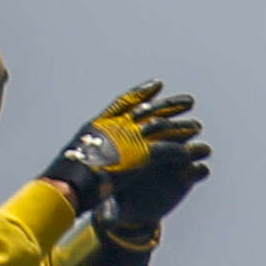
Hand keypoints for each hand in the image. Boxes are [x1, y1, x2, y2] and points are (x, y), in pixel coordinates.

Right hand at [44, 83, 203, 220]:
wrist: (72, 182)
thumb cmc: (68, 173)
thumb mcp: (78, 154)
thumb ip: (92, 149)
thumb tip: (89, 153)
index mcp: (102, 123)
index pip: (127, 101)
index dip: (143, 93)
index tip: (158, 84)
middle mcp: (119, 126)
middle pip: (151, 111)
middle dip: (170, 106)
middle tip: (188, 101)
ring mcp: (132, 139)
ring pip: (164, 128)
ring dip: (181, 127)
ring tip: (197, 126)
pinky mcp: (143, 155)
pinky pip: (168, 149)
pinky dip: (180, 150)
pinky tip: (191, 151)